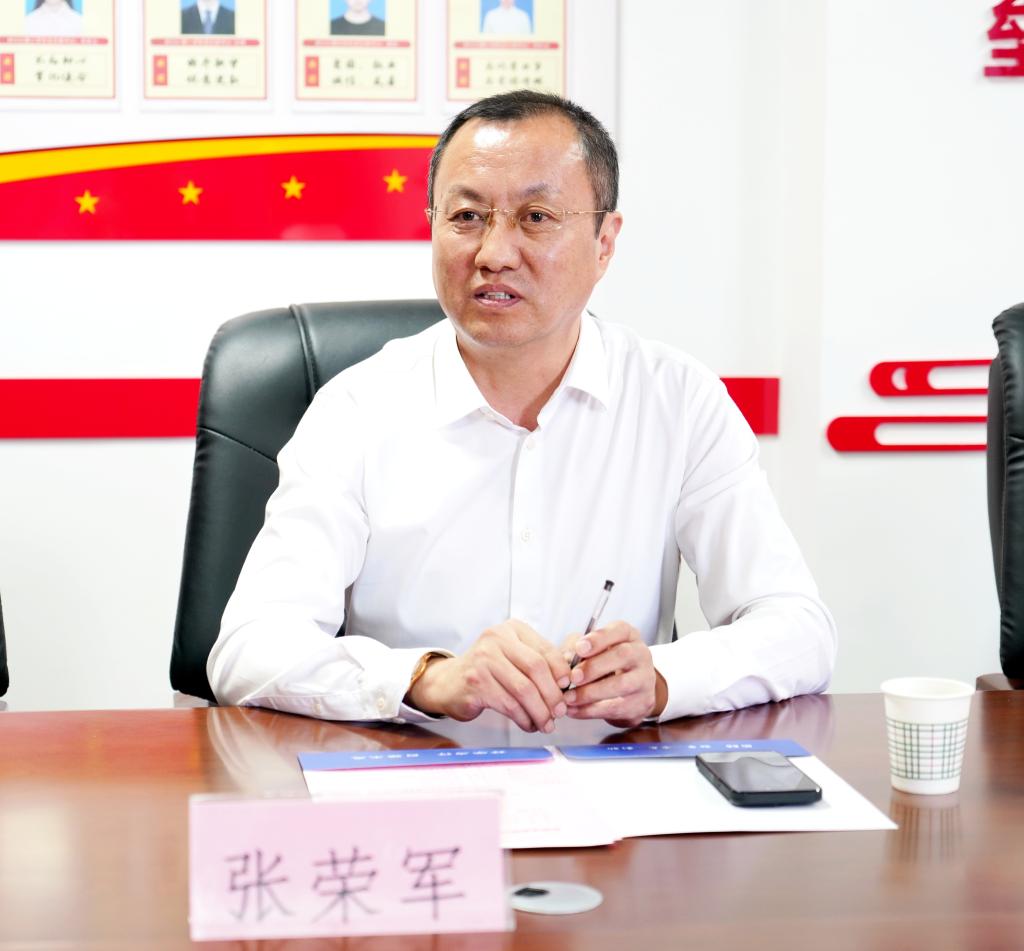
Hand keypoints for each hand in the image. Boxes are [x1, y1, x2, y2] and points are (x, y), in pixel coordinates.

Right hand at [405, 620, 570, 732]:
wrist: (448, 683)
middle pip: (536, 669)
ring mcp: (483, 660)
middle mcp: (496, 639)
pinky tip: (528, 724)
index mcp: (511, 629)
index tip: (568, 688)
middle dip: (552, 694)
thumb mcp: (513, 656)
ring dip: (540, 711)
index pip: (545, 650)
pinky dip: (524, 718)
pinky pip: (509, 704)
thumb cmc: (488, 671)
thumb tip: (571, 678)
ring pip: (523, 690)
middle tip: (560, 711)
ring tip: (546, 723)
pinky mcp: (476, 683)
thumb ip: (539, 661)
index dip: (561, 671)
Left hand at [562, 620, 667, 726]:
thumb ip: (576, 649)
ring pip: (621, 684)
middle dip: (594, 666)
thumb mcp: (593, 649)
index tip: (580, 648)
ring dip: (591, 692)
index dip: (599, 638)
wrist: (632, 690)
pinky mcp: (641, 703)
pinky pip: (616, 707)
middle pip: (622, 655)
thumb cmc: (606, 663)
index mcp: (629, 635)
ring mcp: (644, 679)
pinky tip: (574, 710)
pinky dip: (591, 710)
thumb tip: (565, 658)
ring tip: (569, 697)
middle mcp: (641, 654)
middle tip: (573, 676)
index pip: (619, 630)